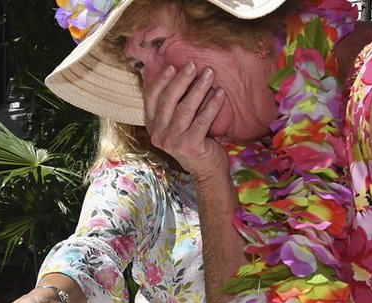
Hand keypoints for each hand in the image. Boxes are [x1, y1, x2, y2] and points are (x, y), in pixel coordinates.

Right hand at [142, 62, 229, 180]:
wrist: (207, 170)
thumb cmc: (194, 141)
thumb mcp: (179, 123)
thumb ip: (175, 104)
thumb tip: (180, 72)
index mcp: (153, 126)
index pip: (151, 99)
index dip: (161, 81)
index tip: (172, 66)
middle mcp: (158, 135)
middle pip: (168, 101)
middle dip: (181, 80)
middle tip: (192, 64)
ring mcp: (173, 142)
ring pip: (185, 108)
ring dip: (199, 88)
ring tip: (209, 74)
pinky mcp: (189, 146)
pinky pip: (202, 120)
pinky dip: (212, 104)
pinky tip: (220, 93)